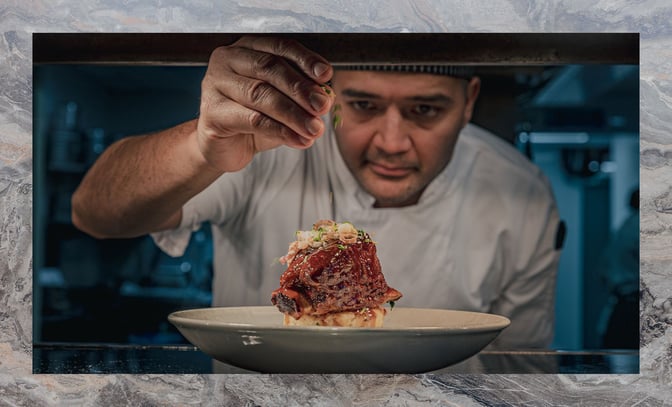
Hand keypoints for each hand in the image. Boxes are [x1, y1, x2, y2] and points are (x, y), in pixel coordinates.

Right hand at [196, 36, 334, 172]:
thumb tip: (326, 98)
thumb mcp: (283, 103)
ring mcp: (215, 84)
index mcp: (247, 48)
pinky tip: (299, 140)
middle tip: (323, 106)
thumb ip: (302, 97)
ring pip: (261, 95)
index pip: (279, 47)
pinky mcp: (212, 112)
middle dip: (301, 88)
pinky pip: (252, 120)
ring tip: (315, 129)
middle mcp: (227, 59)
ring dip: (294, 114)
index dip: (305, 59)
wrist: (224, 147)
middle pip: (270, 68)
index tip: (326, 74)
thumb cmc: (254, 118)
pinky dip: (281, 131)